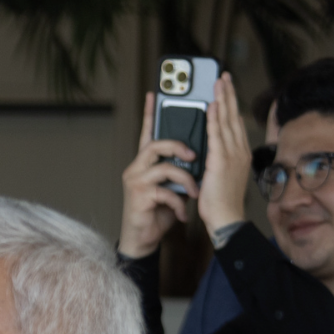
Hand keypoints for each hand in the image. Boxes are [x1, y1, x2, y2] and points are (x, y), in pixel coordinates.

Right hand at [118, 92, 195, 257]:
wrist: (144, 239)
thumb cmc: (158, 211)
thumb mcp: (173, 186)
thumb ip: (179, 169)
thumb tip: (198, 156)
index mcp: (146, 162)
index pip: (149, 132)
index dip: (150, 113)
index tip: (154, 94)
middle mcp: (137, 167)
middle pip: (156, 144)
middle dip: (178, 147)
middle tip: (194, 156)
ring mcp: (136, 181)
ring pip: (164, 167)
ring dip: (185, 179)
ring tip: (194, 192)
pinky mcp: (139, 196)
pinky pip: (165, 191)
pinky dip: (179, 203)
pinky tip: (182, 213)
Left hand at [196, 72, 255, 235]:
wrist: (226, 218)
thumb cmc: (221, 202)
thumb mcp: (220, 175)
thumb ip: (217, 158)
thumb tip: (209, 148)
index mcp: (239, 154)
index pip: (235, 124)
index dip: (231, 105)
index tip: (227, 90)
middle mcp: (239, 151)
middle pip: (234, 116)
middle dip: (229, 94)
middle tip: (223, 76)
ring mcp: (232, 154)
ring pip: (227, 120)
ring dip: (223, 99)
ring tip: (219, 81)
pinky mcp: (222, 160)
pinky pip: (217, 133)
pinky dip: (215, 117)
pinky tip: (213, 104)